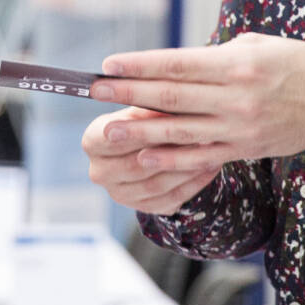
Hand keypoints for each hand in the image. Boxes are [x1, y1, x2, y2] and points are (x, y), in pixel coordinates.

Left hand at [79, 35, 304, 210]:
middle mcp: (237, 97)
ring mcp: (240, 128)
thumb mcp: (259, 46)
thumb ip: (216, 58)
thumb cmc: (300, 64)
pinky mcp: (245, 149)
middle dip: (128, 93)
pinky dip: (170, 159)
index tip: (109, 64)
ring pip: (180, 131)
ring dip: (139, 130)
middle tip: (93, 90)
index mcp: (238, 64)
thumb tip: (174, 67)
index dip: (140, 66)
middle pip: (171, 97)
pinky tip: (144, 157)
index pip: (178, 65)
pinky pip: (201, 156)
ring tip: (107, 129)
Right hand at [82, 107, 220, 213]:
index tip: (169, 113)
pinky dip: (194, 182)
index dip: (140, 127)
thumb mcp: (142, 108)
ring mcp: (121, 194)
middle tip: (199, 132)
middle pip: (136, 163)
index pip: (111, 137)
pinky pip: (173, 198)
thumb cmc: (146, 118)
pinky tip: (212, 164)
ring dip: (185, 166)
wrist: (151, 147)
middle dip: (168, 148)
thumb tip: (165, 97)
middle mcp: (100, 171)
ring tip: (210, 147)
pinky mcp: (145, 207)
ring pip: (157, 183)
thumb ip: (148, 105)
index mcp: (92, 142)